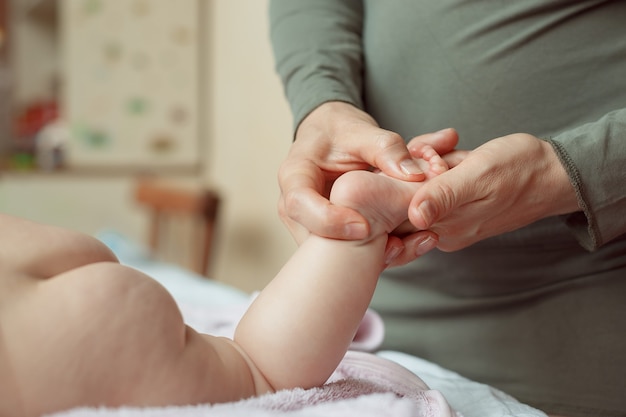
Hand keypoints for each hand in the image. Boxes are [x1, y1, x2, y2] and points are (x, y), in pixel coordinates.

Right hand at [278, 101, 456, 244]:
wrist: (332, 138)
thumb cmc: (340, 131)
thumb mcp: (362, 131)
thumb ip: (387, 148)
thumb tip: (413, 175)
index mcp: (295, 175)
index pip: (299, 205)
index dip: (329, 221)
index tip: (364, 227)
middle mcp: (295, 207)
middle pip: (312, 240)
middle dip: (352, 252)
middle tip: (394, 247)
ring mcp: (308, 225)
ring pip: (330, 255)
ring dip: (367, 258)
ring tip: (405, 247)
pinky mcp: (327, 236)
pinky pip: (345, 255)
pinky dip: (374, 255)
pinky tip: (405, 246)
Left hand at [407, 133, 579, 251]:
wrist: (553, 173)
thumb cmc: (520, 170)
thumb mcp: (478, 177)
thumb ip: (444, 196)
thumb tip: (414, 217)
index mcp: (442, 228)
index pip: (393, 209)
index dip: (398, 177)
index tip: (424, 158)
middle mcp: (440, 230)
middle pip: (402, 196)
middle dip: (417, 166)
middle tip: (443, 154)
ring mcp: (447, 220)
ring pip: (417, 186)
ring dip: (432, 162)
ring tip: (458, 156)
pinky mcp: (455, 207)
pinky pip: (433, 183)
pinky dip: (443, 165)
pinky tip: (461, 159)